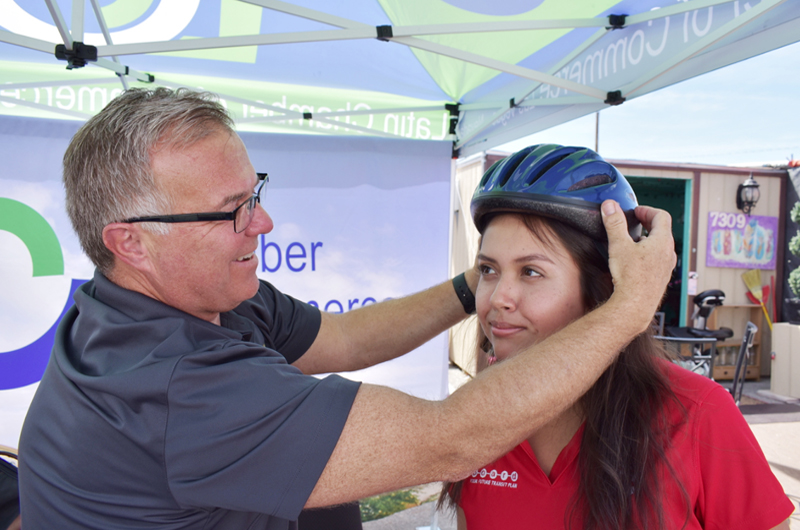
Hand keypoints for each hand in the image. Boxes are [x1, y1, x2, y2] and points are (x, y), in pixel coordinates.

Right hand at [601, 200, 675, 331]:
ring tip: (634, 242)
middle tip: (635, 223)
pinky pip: (658, 261)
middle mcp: (668, 253)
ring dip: (649, 240)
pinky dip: (648, 255)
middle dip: (648, 224)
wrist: (635, 306)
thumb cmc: (631, 278)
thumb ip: (614, 223)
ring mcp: (666, 267)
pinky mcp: (661, 279)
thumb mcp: (619, 245)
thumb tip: (610, 206)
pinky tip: (635, 262)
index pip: (661, 216)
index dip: (648, 210)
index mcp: (662, 241)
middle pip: (662, 231)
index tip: (636, 212)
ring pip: (661, 247)